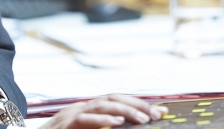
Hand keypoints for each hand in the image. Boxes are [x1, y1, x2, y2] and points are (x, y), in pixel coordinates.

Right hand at [41, 94, 167, 128]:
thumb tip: (124, 127)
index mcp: (86, 111)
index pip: (115, 101)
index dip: (138, 104)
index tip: (160, 111)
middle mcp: (79, 109)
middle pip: (111, 98)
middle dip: (136, 104)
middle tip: (156, 114)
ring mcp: (70, 115)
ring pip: (100, 105)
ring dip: (124, 111)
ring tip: (142, 119)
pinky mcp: (63, 126)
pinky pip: (84, 120)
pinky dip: (101, 121)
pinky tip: (115, 124)